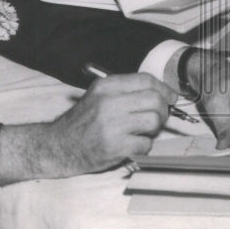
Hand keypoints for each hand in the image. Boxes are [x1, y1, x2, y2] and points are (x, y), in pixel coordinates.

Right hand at [44, 73, 177, 173]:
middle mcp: (109, 103)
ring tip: (144, 130)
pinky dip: (144, 145)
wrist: (59, 146)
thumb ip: (126, 90)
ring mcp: (112, 126)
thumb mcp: (98, 96)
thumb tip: (161, 92)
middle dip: (163, 109)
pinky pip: (146, 144)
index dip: (164, 88)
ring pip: (154, 121)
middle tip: (159, 116)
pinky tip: (133, 144)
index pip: (146, 80)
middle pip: (154, 99)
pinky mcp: (115, 148)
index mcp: (106, 87)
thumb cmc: (83, 122)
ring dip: (154, 128)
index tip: (170, 96)